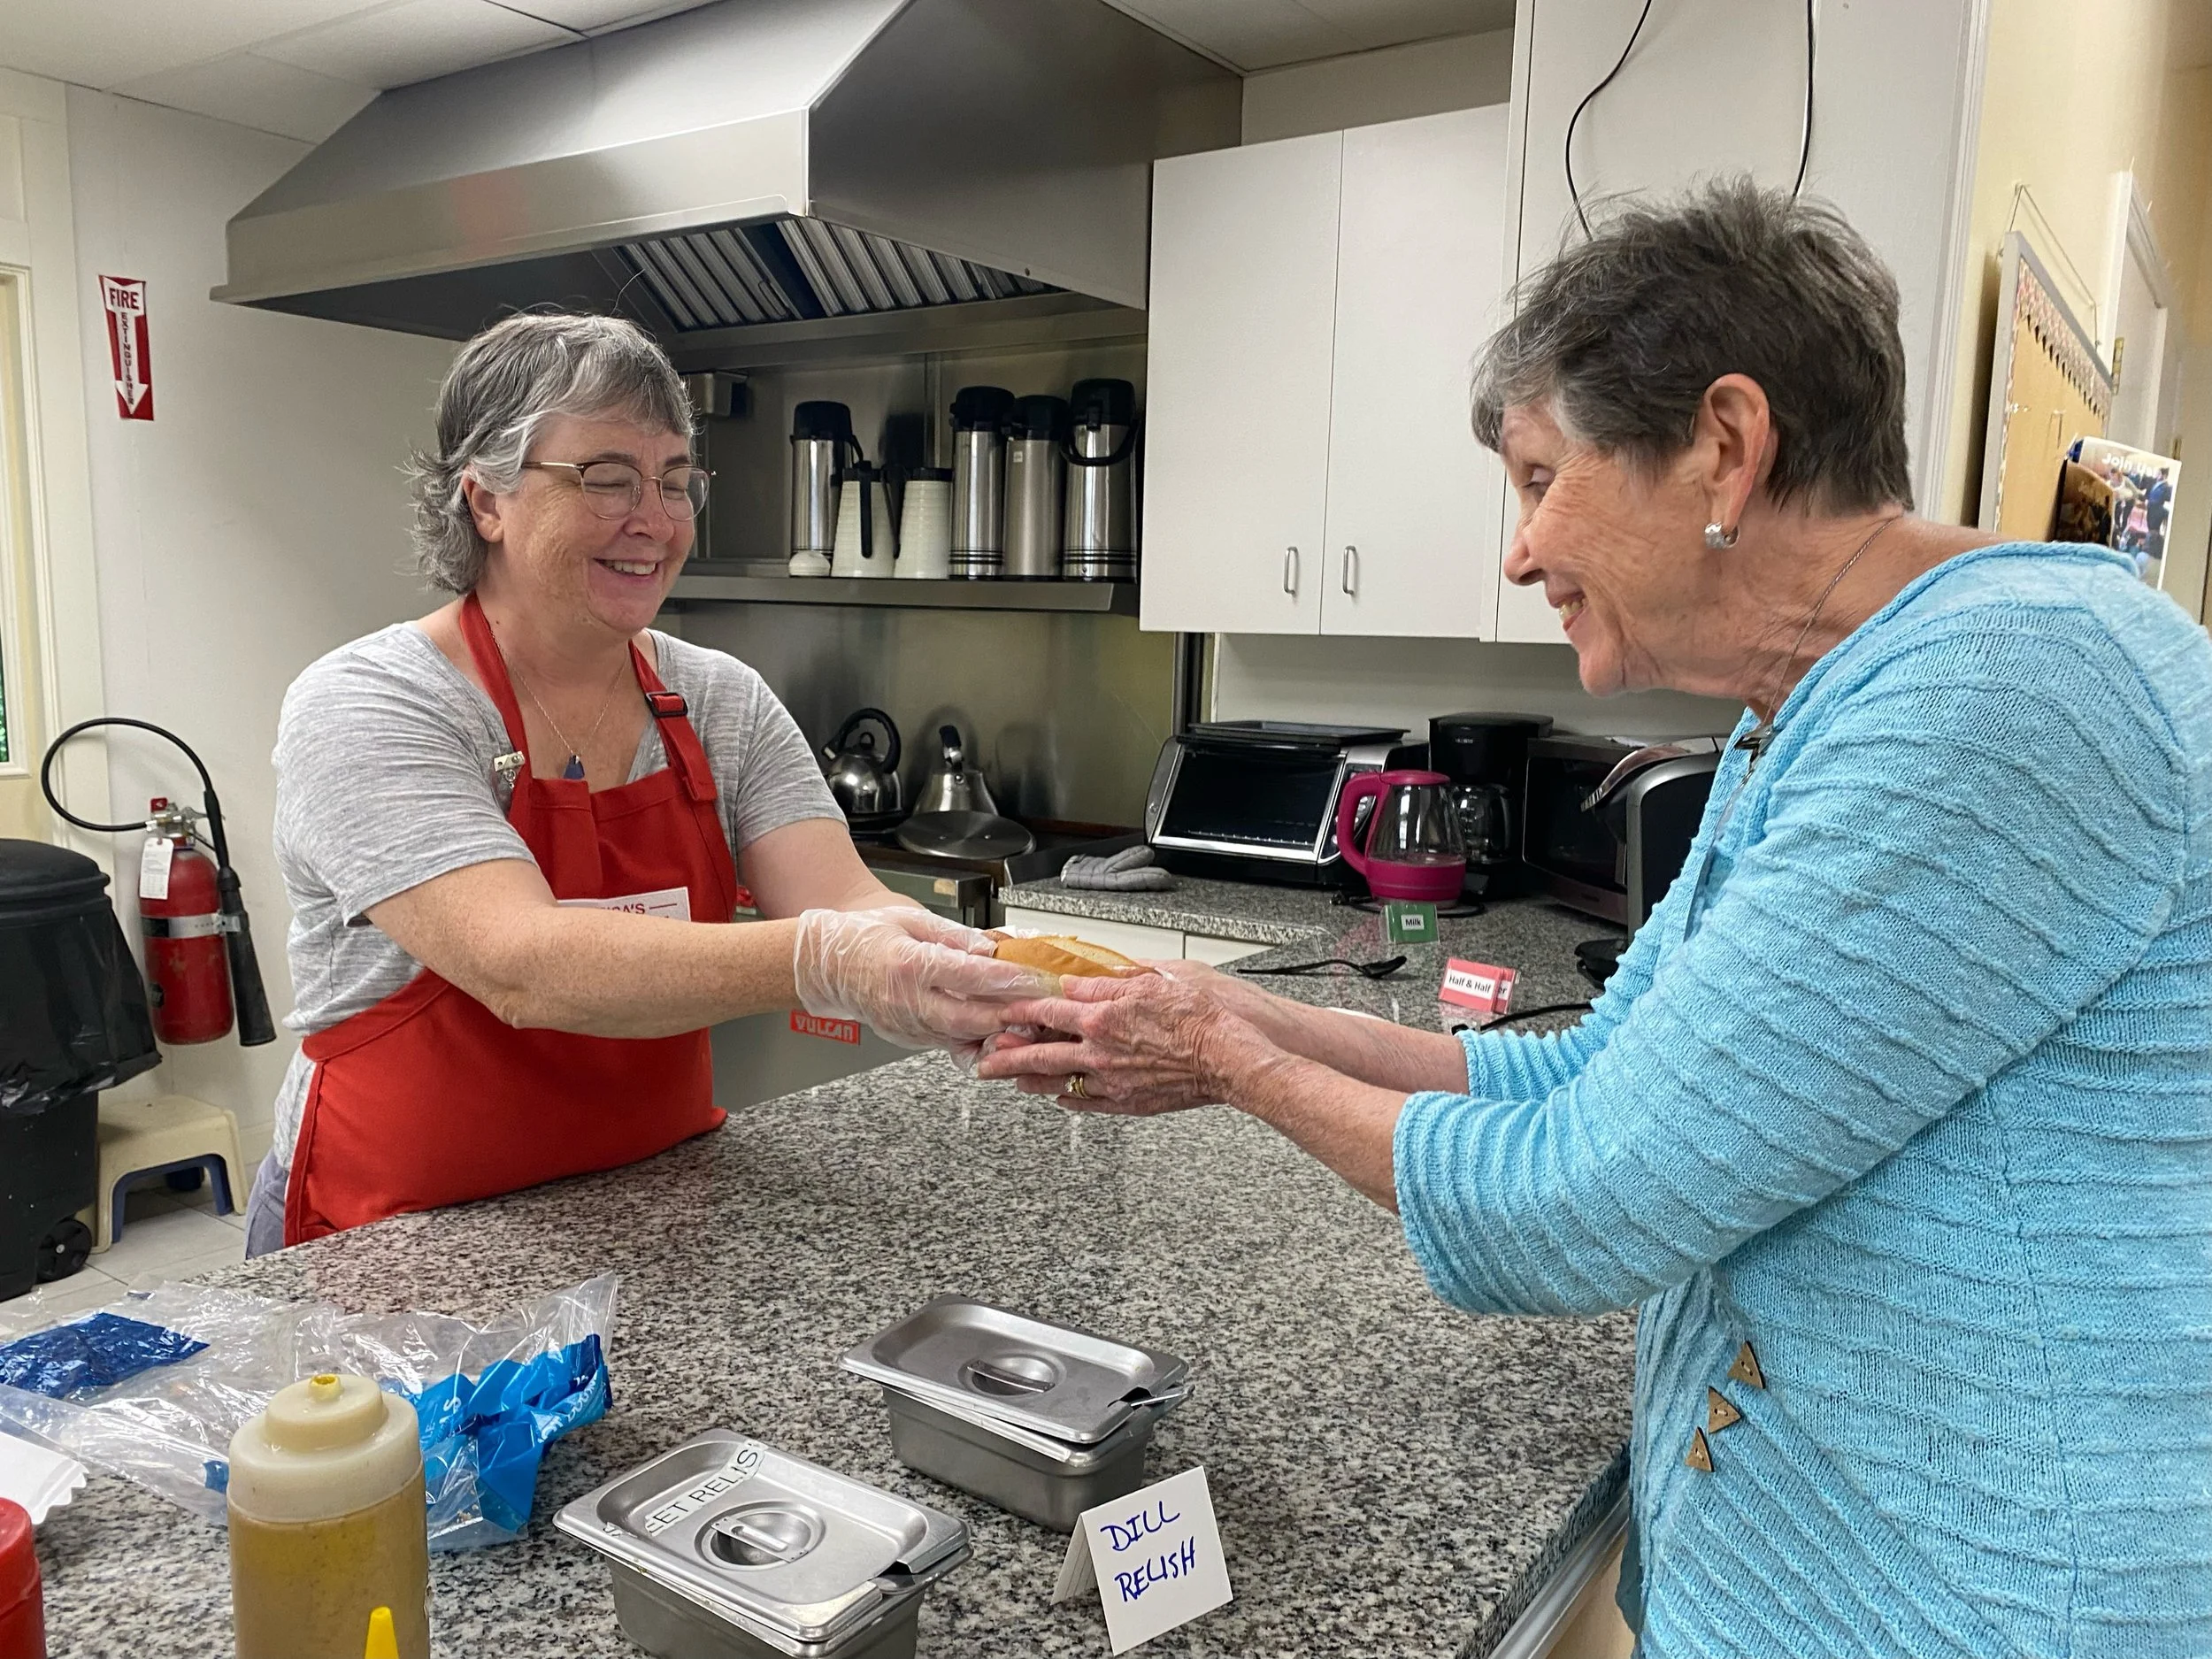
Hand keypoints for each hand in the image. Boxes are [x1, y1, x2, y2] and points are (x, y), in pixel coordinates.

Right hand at [793, 908, 1051, 1048]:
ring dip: (996, 1033)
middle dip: (1010, 1017)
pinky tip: (998, 1030)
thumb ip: (953, 935)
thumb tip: (990, 947)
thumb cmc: (864, 936)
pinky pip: (947, 1042)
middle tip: (1042, 1011)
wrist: (825, 967)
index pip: (967, 975)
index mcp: (908, 964)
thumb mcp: (910, 919)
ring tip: (1029, 1023)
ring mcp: (905, 1024)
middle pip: (968, 1017)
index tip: (1036, 979)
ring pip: (960, 1037)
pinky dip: (975, 1038)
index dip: (1006, 980)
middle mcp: (906, 1000)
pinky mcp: (906, 1037)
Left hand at [971, 973, 1271, 1114]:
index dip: (1020, 1013)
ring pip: (1059, 1082)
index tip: (1001, 1015)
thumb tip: (1080, 981)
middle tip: (984, 1063)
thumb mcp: (1153, 980)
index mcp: (1102, 1018)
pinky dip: (1068, 1099)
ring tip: (1011, 1080)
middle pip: (1041, 1055)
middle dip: (1007, 1058)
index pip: (1048, 1012)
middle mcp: (1100, 1052)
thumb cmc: (1199, 1018)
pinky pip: (1087, 1103)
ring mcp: (1112, 1081)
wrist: (1227, 1057)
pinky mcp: (1129, 1102)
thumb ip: (1109, 983)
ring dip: (1030, 1080)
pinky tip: (1059, 1098)